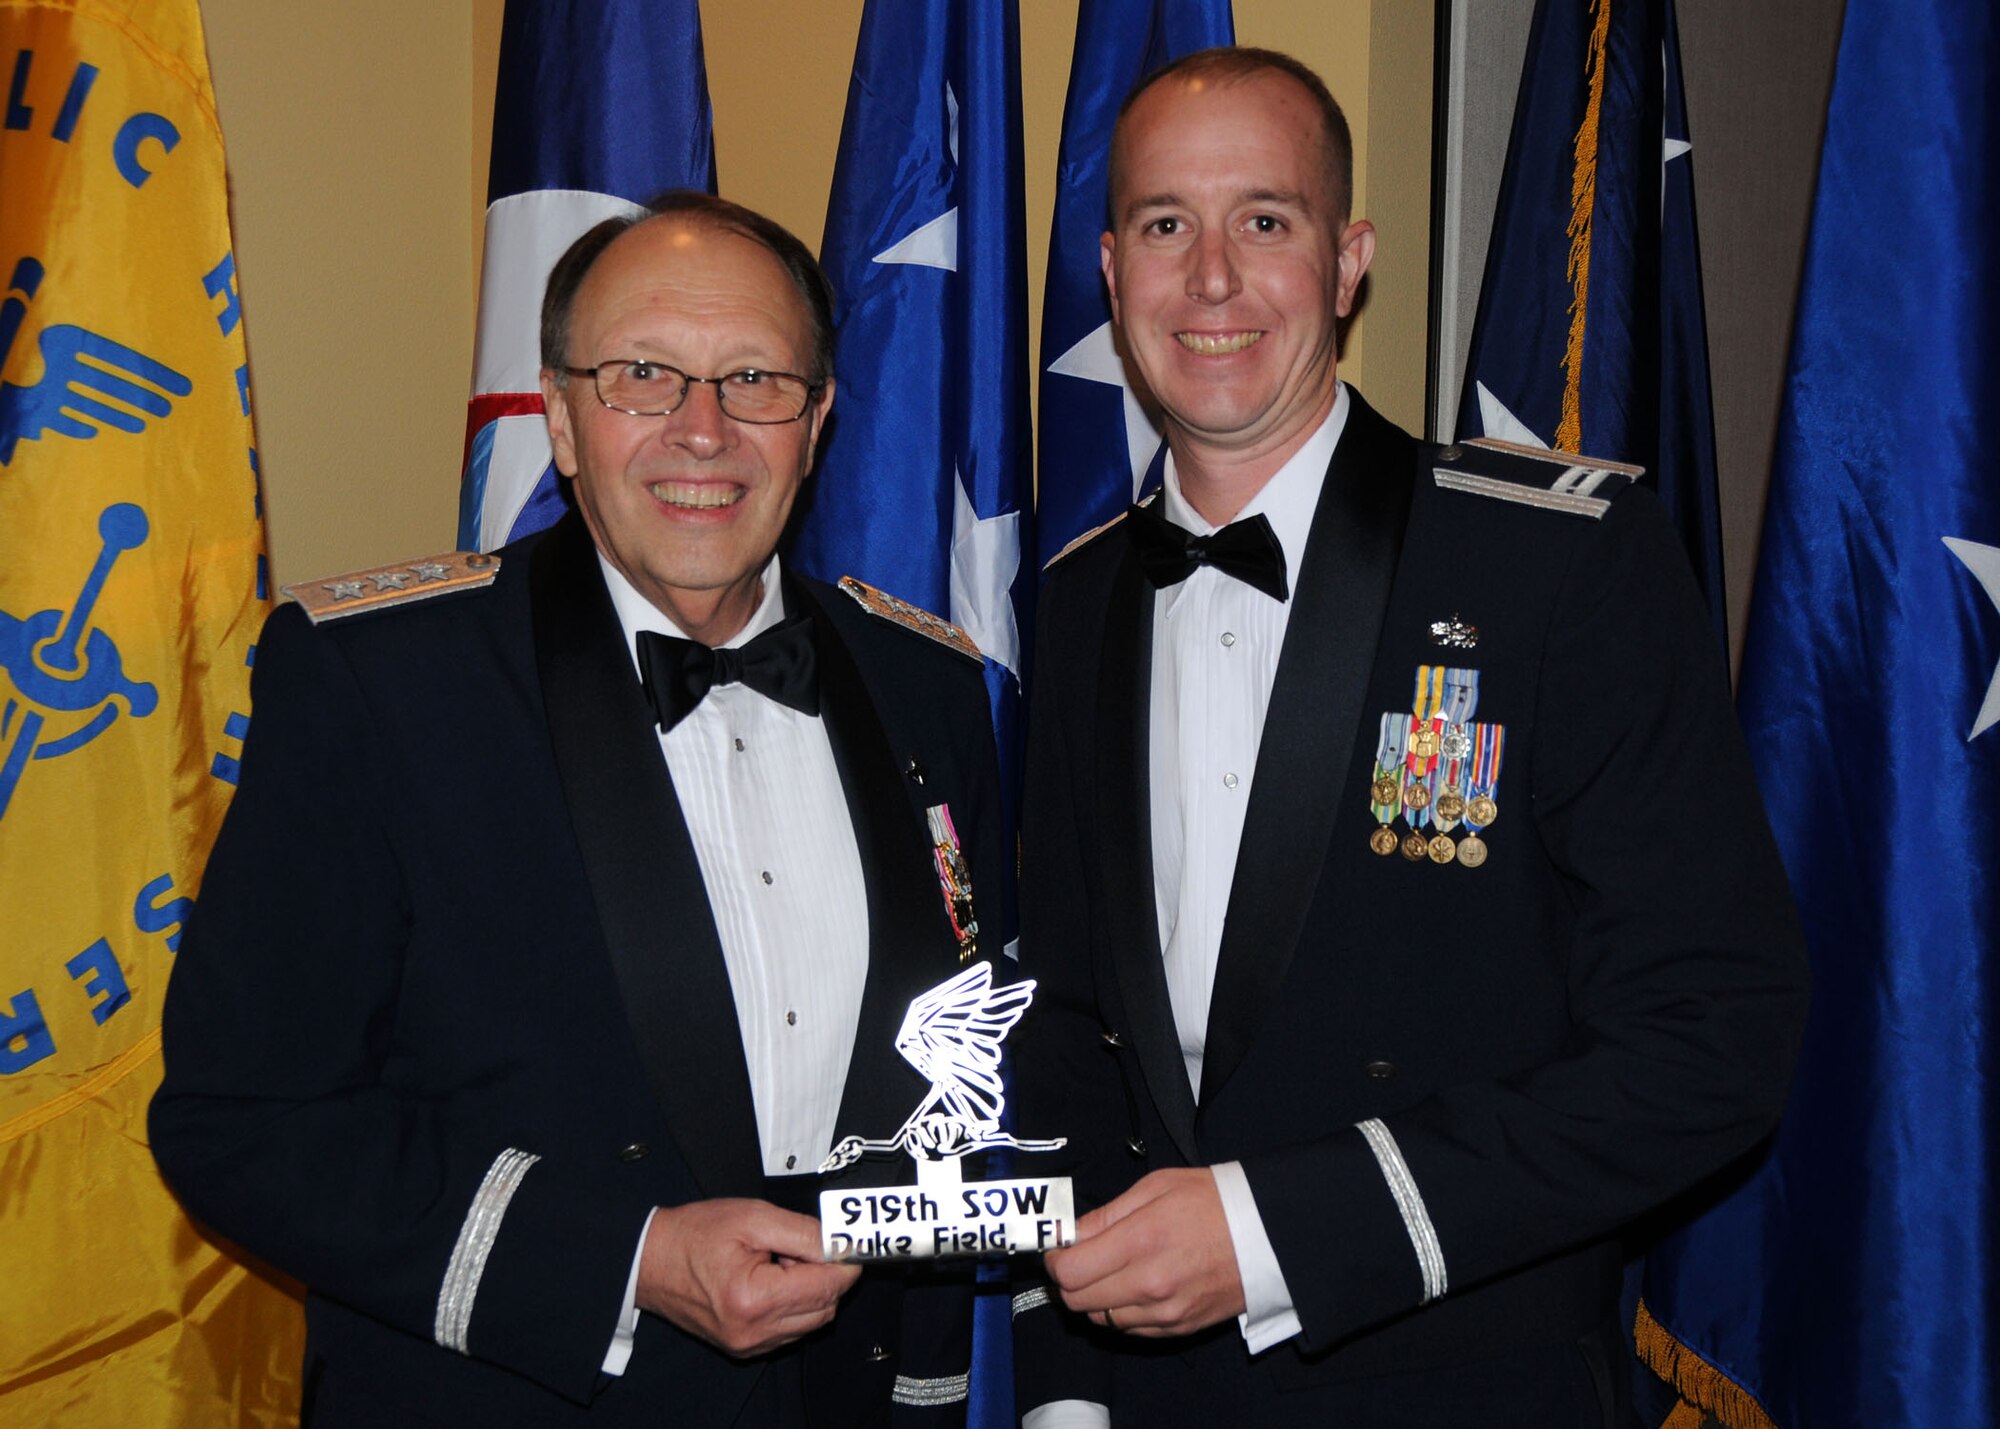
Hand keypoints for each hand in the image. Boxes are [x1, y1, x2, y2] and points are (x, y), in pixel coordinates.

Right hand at [636, 1198, 861, 1356]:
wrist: (649, 1260)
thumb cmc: (694, 1235)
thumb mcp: (753, 1217)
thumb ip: (804, 1232)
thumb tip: (842, 1244)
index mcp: (754, 1299)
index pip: (827, 1287)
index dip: (845, 1262)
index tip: (848, 1242)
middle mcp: (753, 1332)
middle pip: (825, 1308)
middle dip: (827, 1276)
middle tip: (803, 1246)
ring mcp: (748, 1345)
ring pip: (811, 1322)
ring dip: (810, 1292)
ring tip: (780, 1262)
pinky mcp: (745, 1348)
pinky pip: (790, 1331)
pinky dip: (793, 1306)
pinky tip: (772, 1281)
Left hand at [1042, 1168, 1244, 1336]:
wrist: (1267, 1233)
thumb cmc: (1212, 1201)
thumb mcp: (1156, 1187)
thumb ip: (1107, 1215)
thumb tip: (1070, 1235)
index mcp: (1140, 1241)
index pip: (1069, 1272)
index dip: (1055, 1261)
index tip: (1060, 1250)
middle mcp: (1150, 1284)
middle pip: (1078, 1301)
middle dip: (1069, 1281)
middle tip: (1080, 1260)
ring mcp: (1166, 1312)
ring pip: (1101, 1319)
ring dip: (1096, 1298)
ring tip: (1110, 1272)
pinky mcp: (1180, 1329)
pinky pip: (1130, 1330)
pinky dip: (1122, 1312)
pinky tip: (1135, 1287)